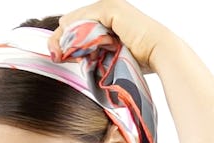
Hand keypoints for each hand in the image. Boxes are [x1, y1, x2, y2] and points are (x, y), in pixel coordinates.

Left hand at [47, 0, 170, 71]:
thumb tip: (72, 61)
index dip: (63, 43)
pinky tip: (67, 49)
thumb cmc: (138, 63)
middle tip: (55, 57)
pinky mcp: (110, 9)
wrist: (159, 55)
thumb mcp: (108, 58)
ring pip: (75, 20)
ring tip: (58, 55)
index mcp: (106, 20)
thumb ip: (92, 55)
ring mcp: (109, 7)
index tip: (57, 59)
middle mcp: (107, 9)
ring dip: (64, 39)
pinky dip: (74, 34)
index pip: (76, 27)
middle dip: (60, 40)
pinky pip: (83, 19)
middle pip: (72, 22)